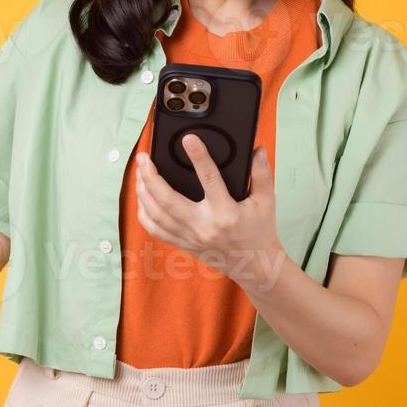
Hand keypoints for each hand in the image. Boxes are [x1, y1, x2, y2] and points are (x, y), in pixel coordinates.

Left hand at [134, 134, 287, 292]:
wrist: (256, 267)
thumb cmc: (260, 232)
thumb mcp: (266, 201)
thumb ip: (261, 174)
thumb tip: (258, 150)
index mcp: (226, 213)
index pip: (209, 179)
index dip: (198, 157)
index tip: (188, 139)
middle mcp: (204, 226)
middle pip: (168, 201)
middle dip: (151, 177)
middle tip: (144, 157)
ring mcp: (191, 238)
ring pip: (157, 215)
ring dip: (143, 192)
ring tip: (140, 172)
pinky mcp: (183, 244)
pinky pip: (155, 230)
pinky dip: (143, 213)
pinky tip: (141, 198)